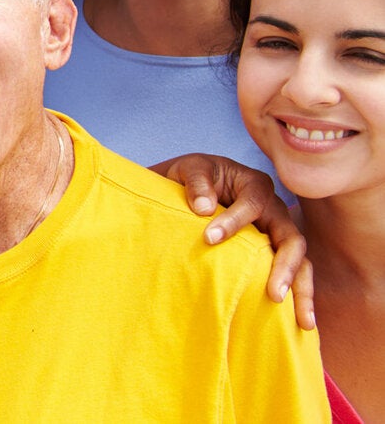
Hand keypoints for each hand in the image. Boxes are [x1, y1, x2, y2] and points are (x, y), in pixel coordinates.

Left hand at [152, 153, 313, 329]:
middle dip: (285, 268)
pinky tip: (299, 322)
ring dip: (302, 290)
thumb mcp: (189, 169)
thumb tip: (204, 209)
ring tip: (303, 321)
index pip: (252, 205)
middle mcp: (274, 209)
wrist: (193, 186)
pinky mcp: (273, 250)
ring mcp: (278, 231)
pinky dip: (297, 294)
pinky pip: (292, 272)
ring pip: (300, 261)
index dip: (233, 222)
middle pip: (292, 239)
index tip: (209, 238)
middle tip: (274, 295)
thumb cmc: (193, 177)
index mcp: (255, 185)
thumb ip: (196, 183)